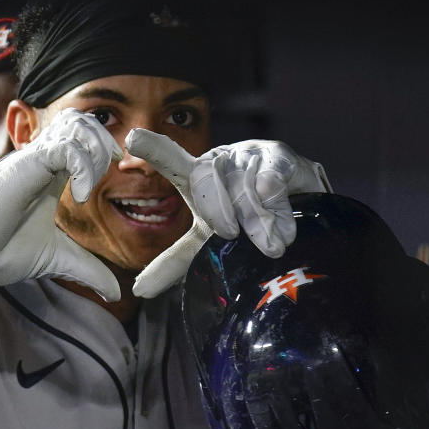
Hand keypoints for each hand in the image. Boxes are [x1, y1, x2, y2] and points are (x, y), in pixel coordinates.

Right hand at [0, 108, 123, 300]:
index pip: (80, 136)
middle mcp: (43, 160)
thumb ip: (89, 270)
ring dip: (94, 149)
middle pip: (79, 121)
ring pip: (74, 126)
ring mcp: (34, 160)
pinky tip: (79, 195)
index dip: (102, 145)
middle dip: (103, 139)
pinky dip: (82, 168)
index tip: (114, 168)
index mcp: (51, 174)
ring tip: (91, 183)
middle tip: (111, 166)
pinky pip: (65, 149)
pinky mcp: (27, 165)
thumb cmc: (7, 252)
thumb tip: (115, 294)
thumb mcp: (60, 259)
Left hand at [124, 131, 331, 297]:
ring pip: (242, 187)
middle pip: (205, 180)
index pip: (171, 162)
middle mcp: (217, 158)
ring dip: (256, 223)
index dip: (154, 149)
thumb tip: (138, 290)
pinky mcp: (278, 155)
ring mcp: (247, 153)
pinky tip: (284, 228)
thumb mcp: (206, 239)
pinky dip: (276, 210)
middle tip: (230, 234)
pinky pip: (271, 182)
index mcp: (195, 175)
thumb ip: (175, 260)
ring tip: (270, 245)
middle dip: (217, 212)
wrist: (295, 203)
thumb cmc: (242, 217)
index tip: (132, 137)